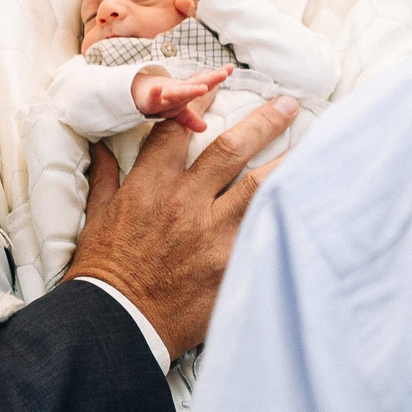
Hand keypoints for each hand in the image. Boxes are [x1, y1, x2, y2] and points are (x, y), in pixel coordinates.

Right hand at [65, 93, 297, 356]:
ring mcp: (213, 234)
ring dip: (288, 160)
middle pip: (232, 148)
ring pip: (261, 186)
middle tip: (288, 103)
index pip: (179, 131)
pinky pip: (268, 230)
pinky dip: (288, 212)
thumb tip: (102, 148)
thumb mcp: (97, 218)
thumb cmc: (105, 272)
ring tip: (314, 143)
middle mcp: (186, 203)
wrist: (119, 324)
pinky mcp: (233, 264)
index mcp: (150, 187)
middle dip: (264, 120)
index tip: (217, 87)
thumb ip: (107, 178)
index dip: (199, 105)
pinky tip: (309, 199)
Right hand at [132, 65, 230, 131]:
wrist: (137, 94)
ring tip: (203, 88)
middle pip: (195, 85)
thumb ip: (191, 117)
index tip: (231, 68)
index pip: (204, 83)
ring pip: (179, 93)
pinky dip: (155, 92)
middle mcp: (177, 91)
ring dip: (190, 90)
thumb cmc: (162, 100)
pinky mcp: (150, 100)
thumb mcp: (177, 110)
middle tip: (223, 74)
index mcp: (185, 92)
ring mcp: (164, 94)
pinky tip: (157, 88)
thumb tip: (204, 128)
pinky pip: (153, 97)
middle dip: (210, 80)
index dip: (217, 78)